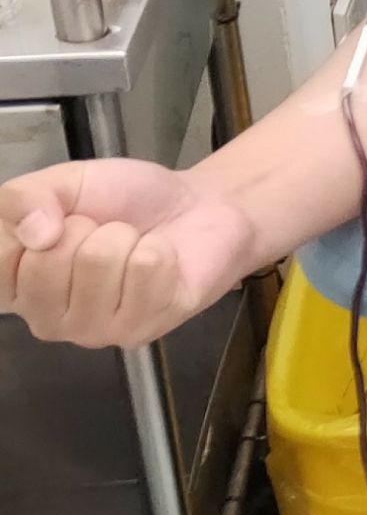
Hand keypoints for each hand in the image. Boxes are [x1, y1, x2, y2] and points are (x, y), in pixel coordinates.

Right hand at [0, 161, 256, 347]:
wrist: (197, 206)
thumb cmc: (125, 200)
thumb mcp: (65, 182)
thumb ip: (27, 196)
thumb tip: (35, 234)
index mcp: (17, 286)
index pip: (0, 261)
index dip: (36, 223)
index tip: (63, 219)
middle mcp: (46, 320)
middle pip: (48, 262)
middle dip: (87, 227)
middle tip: (106, 231)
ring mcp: (93, 332)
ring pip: (99, 261)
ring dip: (125, 237)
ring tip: (134, 244)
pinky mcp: (142, 330)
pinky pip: (145, 268)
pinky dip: (159, 248)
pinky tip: (162, 259)